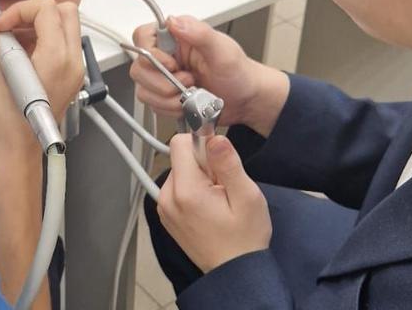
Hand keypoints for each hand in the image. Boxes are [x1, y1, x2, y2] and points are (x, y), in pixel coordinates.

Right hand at [0, 0, 84, 149]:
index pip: (46, 9)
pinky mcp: (69, 77)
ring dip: (36, 26)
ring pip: (64, 27)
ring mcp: (74, 71)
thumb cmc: (4, 123)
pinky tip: (18, 58)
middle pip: (64, 12)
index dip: (18, 10)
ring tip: (10, 46)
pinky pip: (61, 44)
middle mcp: (72, 62)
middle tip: (8, 28)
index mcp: (56, 59)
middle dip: (33, 13)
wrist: (16, 153)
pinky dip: (41, 40)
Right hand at [130, 16, 287, 134]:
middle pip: (139, 67)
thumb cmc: (239, 73)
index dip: (151, 54)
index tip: (172, 64)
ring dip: (168, 98)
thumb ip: (199, 33)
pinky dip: (170, 109)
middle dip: (163, 82)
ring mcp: (163, 77)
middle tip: (188, 82)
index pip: (142, 37)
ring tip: (191, 95)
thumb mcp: (223, 50)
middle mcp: (165, 55)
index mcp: (176, 37)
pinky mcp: (164, 97)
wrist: (246, 100)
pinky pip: (152, 105)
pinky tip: (188, 104)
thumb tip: (173, 22)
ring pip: (143, 89)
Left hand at [158, 134, 271, 272]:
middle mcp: (167, 197)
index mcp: (185, 191)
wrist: (235, 273)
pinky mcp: (167, 213)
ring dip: (199, 177)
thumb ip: (228, 164)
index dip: (202, 144)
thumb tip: (214, 138)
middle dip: (203, 164)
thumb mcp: (247, 197)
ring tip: (218, 200)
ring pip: (180, 171)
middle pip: (180, 157)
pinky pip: (177, 187)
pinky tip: (209, 207)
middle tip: (223, 187)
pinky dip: (193, 190)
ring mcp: (164, 207)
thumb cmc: (245, 238)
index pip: (180, 142)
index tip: (220, 162)